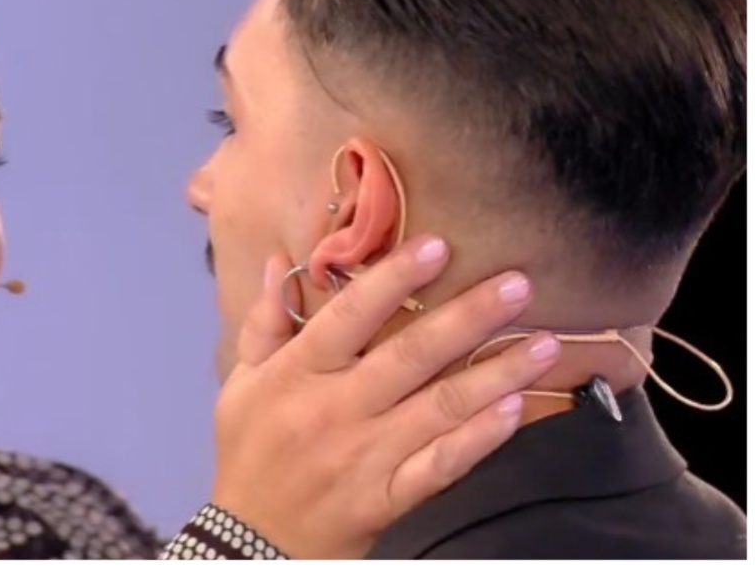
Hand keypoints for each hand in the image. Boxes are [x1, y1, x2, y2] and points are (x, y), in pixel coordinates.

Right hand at [211, 234, 559, 558]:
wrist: (251, 538)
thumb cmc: (248, 450)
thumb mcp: (241, 382)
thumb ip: (265, 321)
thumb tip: (280, 261)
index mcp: (297, 373)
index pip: (349, 316)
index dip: (394, 279)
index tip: (437, 245)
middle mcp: (335, 409)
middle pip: (410, 356)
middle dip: (468, 318)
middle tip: (518, 285)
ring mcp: (365, 455)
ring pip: (439, 408)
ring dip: (496, 373)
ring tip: (544, 344)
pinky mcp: (387, 496)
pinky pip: (441, 465)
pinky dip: (479, 439)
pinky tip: (515, 411)